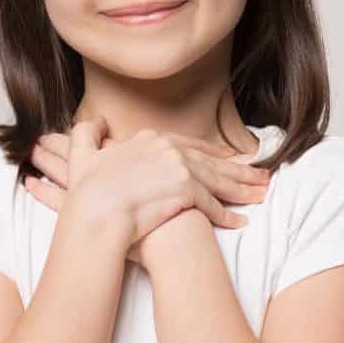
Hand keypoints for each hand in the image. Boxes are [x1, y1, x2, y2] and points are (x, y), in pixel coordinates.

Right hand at [24, 120, 272, 264]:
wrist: (94, 213)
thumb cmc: (87, 191)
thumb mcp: (82, 155)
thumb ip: (88, 133)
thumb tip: (97, 121)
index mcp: (150, 138)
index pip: (191, 143)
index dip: (213, 152)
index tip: (230, 157)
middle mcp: (169, 149)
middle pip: (211, 161)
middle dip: (239, 170)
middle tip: (261, 176)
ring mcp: (179, 168)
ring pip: (218, 181)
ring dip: (241, 190)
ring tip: (260, 195)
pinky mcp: (186, 191)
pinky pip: (211, 206)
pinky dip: (226, 215)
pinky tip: (238, 221)